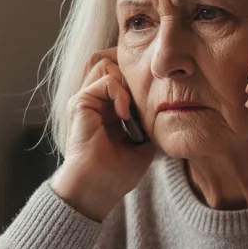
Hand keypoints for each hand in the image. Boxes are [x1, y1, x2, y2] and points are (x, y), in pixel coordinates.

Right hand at [51, 49, 155, 220]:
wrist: (98, 188)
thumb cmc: (119, 172)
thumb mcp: (143, 141)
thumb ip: (149, 119)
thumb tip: (167, 101)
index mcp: (108, 108)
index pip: (123, 73)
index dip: (138, 75)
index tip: (156, 92)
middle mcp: (95, 100)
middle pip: (113, 60)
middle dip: (132, 71)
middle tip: (145, 95)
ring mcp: (86, 99)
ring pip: (108, 63)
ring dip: (126, 82)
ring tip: (132, 108)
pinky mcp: (80, 102)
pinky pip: (106, 79)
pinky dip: (120, 93)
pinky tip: (125, 115)